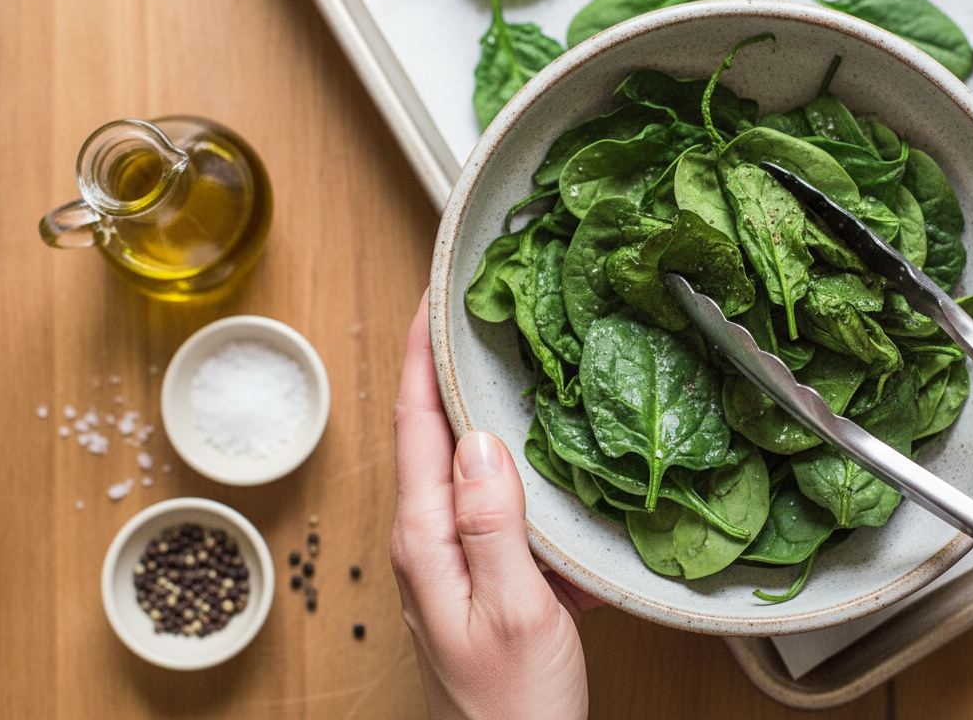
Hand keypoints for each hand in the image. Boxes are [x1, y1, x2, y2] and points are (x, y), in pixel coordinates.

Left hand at [391, 292, 598, 719]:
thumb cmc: (512, 709)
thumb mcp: (512, 611)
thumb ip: (493, 525)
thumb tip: (482, 439)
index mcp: (428, 538)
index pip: (416, 423)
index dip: (421, 353)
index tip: (432, 294)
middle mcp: (432, 540)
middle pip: (435, 432)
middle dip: (449, 365)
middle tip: (478, 307)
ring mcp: (458, 558)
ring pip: (473, 464)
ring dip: (489, 409)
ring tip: (518, 359)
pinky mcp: (488, 575)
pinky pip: (504, 503)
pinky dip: (525, 467)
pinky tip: (556, 454)